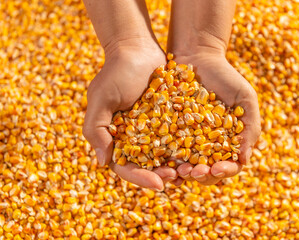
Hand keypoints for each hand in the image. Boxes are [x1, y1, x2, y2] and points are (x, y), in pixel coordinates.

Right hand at [83, 45, 178, 190]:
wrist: (138, 48)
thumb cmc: (117, 72)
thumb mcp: (101, 99)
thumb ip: (97, 129)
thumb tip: (102, 163)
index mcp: (115, 138)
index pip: (126, 166)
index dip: (141, 177)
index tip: (159, 184)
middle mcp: (134, 138)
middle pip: (148, 166)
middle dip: (163, 175)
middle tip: (178, 179)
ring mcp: (153, 129)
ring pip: (166, 155)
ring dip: (178, 166)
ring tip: (192, 172)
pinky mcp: (170, 119)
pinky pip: (179, 137)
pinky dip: (188, 147)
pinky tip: (200, 155)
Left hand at [175, 53, 260, 184]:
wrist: (197, 56)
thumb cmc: (226, 77)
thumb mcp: (245, 99)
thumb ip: (250, 128)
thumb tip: (244, 160)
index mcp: (227, 143)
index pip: (229, 166)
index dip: (224, 171)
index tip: (218, 168)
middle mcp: (206, 146)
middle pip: (205, 171)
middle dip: (201, 175)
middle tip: (194, 172)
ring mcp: (185, 140)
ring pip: (184, 165)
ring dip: (182, 172)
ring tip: (179, 169)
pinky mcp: (165, 131)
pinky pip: (164, 149)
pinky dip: (164, 158)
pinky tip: (162, 161)